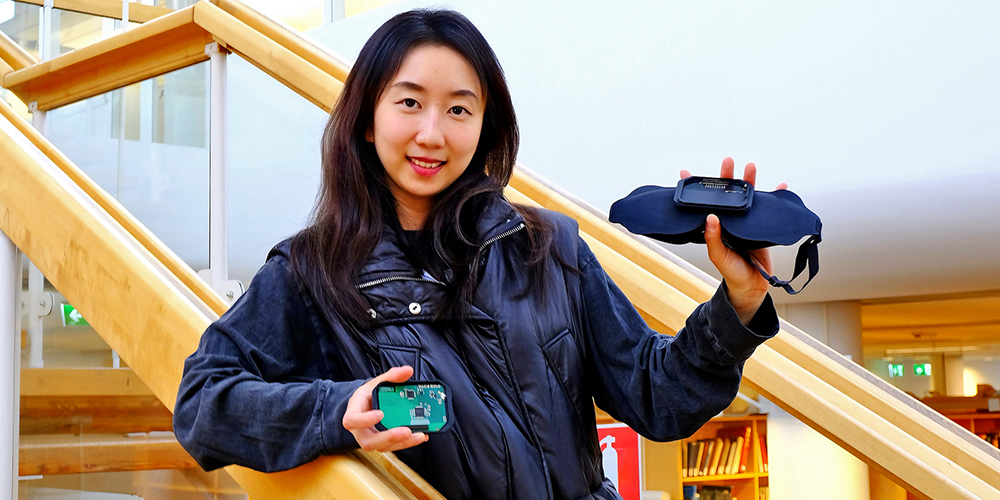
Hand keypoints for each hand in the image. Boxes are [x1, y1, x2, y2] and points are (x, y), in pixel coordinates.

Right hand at [342, 365, 428, 451]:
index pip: (352, 420)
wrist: (366, 406)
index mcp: (354, 412)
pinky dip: (407, 442)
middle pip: (368, 441)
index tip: (381, 414)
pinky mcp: (382, 443)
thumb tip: (407, 370)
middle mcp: (360, 430)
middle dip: (388, 438)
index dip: (364, 420)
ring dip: (402, 442)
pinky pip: (393, 446)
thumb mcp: (376, 383)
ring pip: (383, 447)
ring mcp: (371, 438)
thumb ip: (391, 376)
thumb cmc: (368, 396)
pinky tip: (420, 435)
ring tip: (418, 434)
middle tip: (406, 431)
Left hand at [680, 158, 787, 325]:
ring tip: (750, 166)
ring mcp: (745, 221)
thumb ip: (713, 238)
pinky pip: (768, 208)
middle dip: (727, 177)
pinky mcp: (760, 225)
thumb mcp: (718, 256)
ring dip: (750, 181)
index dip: (696, 189)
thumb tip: (709, 217)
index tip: (686, 173)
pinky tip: (781, 186)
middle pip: (727, 194)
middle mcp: (729, 220)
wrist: (752, 285)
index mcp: (715, 226)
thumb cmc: (732, 271)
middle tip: (728, 161)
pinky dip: (776, 196)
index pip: (704, 203)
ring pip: (747, 196)